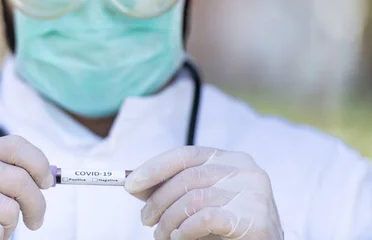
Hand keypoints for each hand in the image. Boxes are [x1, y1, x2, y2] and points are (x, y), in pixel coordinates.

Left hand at [125, 146, 282, 239]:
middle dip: (158, 200)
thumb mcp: (197, 203)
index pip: (185, 154)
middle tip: (145, 220)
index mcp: (232, 159)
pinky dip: (186, 230)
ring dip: (169, 221)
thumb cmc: (227, 229)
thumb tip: (134, 183)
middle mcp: (246, 170)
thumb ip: (171, 190)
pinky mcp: (257, 219)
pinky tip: (181, 237)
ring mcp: (255, 193)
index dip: (154, 168)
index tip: (130, 183)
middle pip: (187, 177)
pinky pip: (206, 218)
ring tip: (163, 235)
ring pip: (193, 199)